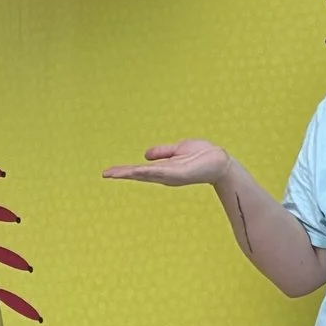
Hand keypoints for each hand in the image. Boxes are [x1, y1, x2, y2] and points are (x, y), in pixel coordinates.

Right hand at [103, 140, 232, 187]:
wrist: (221, 162)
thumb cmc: (203, 156)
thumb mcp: (178, 150)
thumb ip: (162, 152)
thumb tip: (144, 155)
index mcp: (163, 169)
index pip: (139, 170)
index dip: (124, 171)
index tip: (107, 172)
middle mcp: (164, 175)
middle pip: (139, 174)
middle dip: (122, 174)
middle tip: (105, 174)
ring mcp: (171, 175)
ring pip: (146, 174)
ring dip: (130, 174)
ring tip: (114, 173)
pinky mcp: (179, 174)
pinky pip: (161, 171)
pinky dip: (148, 171)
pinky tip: (137, 170)